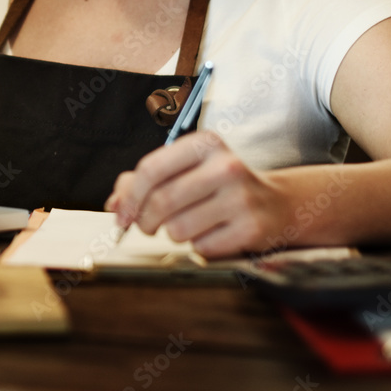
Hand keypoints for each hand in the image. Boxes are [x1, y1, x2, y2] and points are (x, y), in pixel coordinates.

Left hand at [105, 130, 291, 258]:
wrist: (276, 203)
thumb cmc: (219, 184)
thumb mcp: (187, 168)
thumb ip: (146, 179)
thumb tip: (115, 202)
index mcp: (204, 143)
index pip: (151, 169)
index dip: (130, 196)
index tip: (121, 215)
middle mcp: (224, 166)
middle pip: (161, 201)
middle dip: (145, 220)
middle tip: (147, 226)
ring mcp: (240, 197)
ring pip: (178, 229)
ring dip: (174, 233)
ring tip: (189, 224)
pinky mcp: (250, 228)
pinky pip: (201, 247)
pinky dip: (198, 246)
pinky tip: (212, 233)